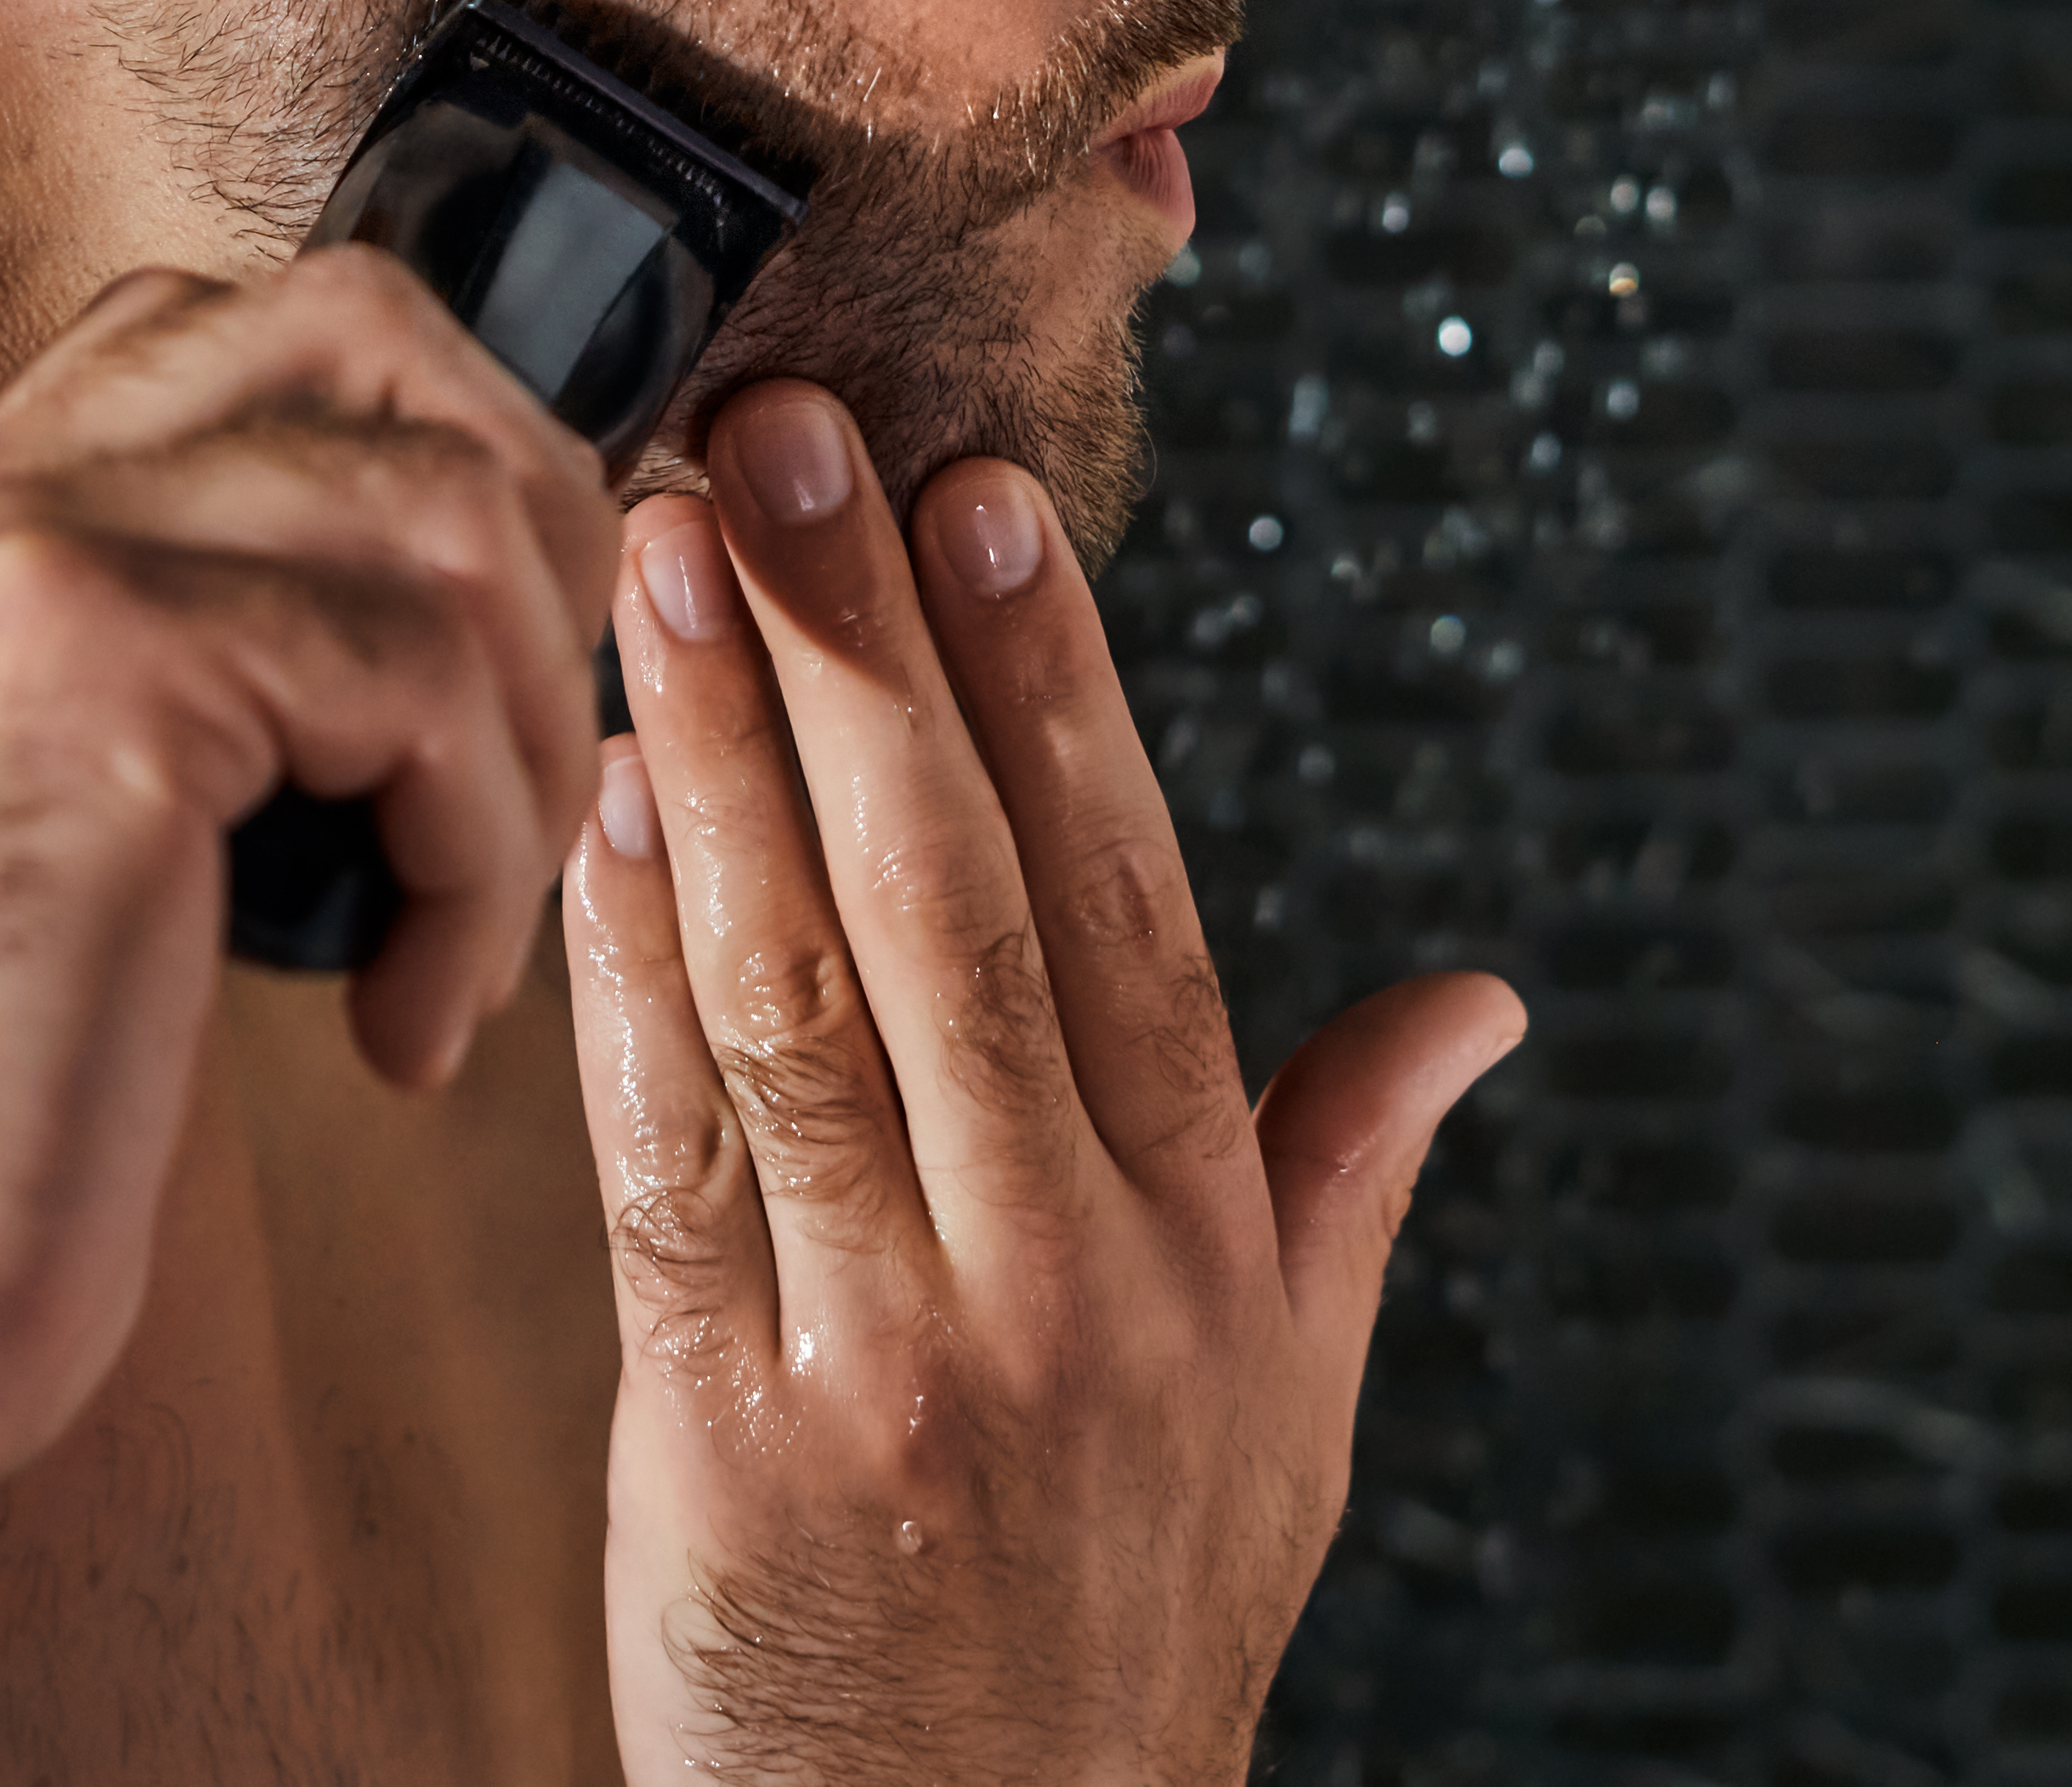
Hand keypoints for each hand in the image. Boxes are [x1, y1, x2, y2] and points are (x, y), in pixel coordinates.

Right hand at [0, 239, 623, 1557]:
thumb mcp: (56, 843)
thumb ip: (190, 683)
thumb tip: (445, 618)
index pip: (263, 326)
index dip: (440, 462)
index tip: (486, 683)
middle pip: (374, 326)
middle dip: (528, 532)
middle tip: (525, 768)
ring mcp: (23, 559)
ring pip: (442, 511)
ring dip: (524, 740)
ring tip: (466, 938)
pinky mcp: (96, 679)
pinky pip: (422, 684)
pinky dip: (479, 871)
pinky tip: (406, 1029)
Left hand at [563, 382, 1521, 1785]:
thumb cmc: (1126, 1635)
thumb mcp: (1289, 1414)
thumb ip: (1350, 1172)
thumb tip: (1484, 999)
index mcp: (1207, 1241)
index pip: (1130, 899)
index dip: (1056, 687)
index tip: (983, 493)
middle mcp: (1076, 1279)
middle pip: (954, 901)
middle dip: (859, 648)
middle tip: (780, 436)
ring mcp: (906, 1358)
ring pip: (799, 995)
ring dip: (715, 756)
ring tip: (655, 560)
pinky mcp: (736, 1442)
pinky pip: (665, 1163)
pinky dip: (622, 976)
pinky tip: (587, 818)